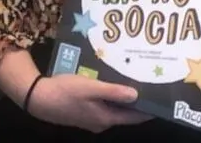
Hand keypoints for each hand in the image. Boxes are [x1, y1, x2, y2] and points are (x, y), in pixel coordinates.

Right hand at [27, 73, 151, 132]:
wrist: (39, 98)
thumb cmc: (66, 92)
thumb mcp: (91, 88)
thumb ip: (113, 92)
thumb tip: (137, 96)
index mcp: (105, 118)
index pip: (134, 117)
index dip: (148, 109)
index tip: (161, 99)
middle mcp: (101, 122)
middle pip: (125, 113)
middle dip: (137, 100)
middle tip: (150, 83)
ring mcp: (91, 118)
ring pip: (114, 108)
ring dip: (123, 96)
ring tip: (134, 79)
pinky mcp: (84, 111)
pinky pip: (103, 104)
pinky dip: (111, 95)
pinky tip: (112, 82)